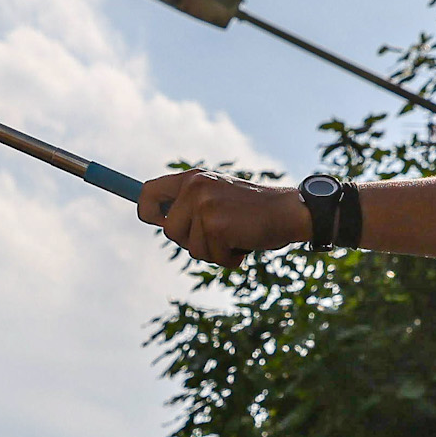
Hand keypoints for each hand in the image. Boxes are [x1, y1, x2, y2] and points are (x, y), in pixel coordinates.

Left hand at [137, 169, 313, 266]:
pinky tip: (245, 241)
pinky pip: (213, 256)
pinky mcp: (215, 226)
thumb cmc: (253, 211)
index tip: (157, 222)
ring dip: (215, 251)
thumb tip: (161, 222)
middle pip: (169, 232)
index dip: (147, 212)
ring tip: (236, 235)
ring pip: (191, 248)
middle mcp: (194, 188)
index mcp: (192, 178)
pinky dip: (230, 258)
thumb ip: (191, 205)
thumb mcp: (217, 198)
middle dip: (192, 241)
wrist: (288, 211)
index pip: (148, 193)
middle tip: (219, 233)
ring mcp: (204, 206)